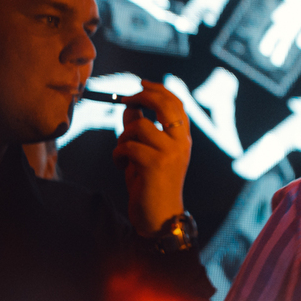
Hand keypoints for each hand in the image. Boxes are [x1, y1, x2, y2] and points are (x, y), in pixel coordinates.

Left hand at [113, 79, 192, 236]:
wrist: (159, 216)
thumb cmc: (150, 185)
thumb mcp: (145, 153)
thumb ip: (141, 131)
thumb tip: (131, 108)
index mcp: (182, 138)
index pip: (176, 103)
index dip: (158, 89)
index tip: (141, 84)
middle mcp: (181, 142)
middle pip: (165, 104)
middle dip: (142, 96)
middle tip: (126, 100)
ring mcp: (170, 152)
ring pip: (139, 126)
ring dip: (123, 138)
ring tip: (123, 155)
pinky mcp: (155, 164)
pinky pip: (128, 146)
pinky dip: (118, 155)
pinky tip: (121, 167)